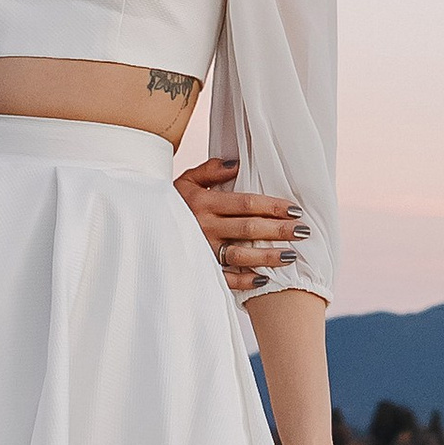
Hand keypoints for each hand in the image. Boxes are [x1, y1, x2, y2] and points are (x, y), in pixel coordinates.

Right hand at [176, 156, 303, 296]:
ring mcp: (201, 251)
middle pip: (248, 229)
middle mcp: (203, 227)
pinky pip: (224, 279)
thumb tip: (237, 163)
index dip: (273, 207)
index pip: (246, 204)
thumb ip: (210, 170)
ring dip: (268, 257)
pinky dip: (245, 281)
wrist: (140, 226)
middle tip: (304, 232)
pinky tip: (265, 280)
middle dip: (279, 231)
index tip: (295, 210)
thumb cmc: (168, 202)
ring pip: (241, 256)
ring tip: (292, 256)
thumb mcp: (185, 181)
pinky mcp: (198, 271)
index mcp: (204, 203)